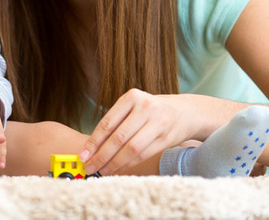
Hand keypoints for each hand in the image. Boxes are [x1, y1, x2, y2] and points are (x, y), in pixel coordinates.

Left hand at [78, 88, 193, 174]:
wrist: (185, 112)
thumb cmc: (150, 111)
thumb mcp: (134, 106)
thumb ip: (115, 122)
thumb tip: (91, 147)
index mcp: (132, 97)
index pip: (108, 123)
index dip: (94, 141)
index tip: (83, 155)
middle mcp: (146, 107)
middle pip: (119, 138)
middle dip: (102, 155)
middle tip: (90, 167)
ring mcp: (158, 123)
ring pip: (131, 149)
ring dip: (114, 163)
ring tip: (102, 170)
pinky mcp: (166, 138)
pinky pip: (143, 155)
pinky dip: (128, 164)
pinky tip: (118, 168)